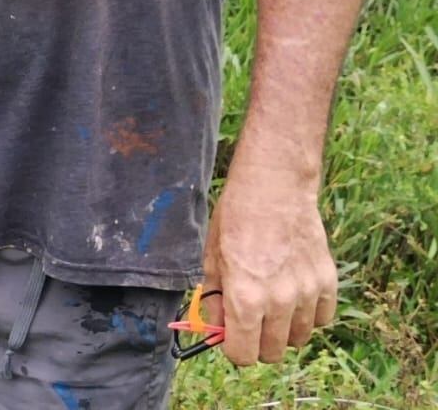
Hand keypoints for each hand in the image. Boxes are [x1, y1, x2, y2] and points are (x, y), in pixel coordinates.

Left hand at [201, 161, 336, 364]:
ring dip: (283, 328)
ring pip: (298, 338)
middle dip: (257, 341)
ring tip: (272, 299)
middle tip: (250, 319)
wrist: (274, 185)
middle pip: (272, 353)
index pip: (242, 354)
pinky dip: (309, 313)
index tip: (230, 336)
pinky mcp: (328, 282)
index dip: (233, 348)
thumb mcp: (212, 255)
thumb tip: (218, 327)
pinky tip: (294, 291)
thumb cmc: (236, 216)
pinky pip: (322, 319)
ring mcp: (307, 293)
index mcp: (245, 297)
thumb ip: (215, 297)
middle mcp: (279, 302)